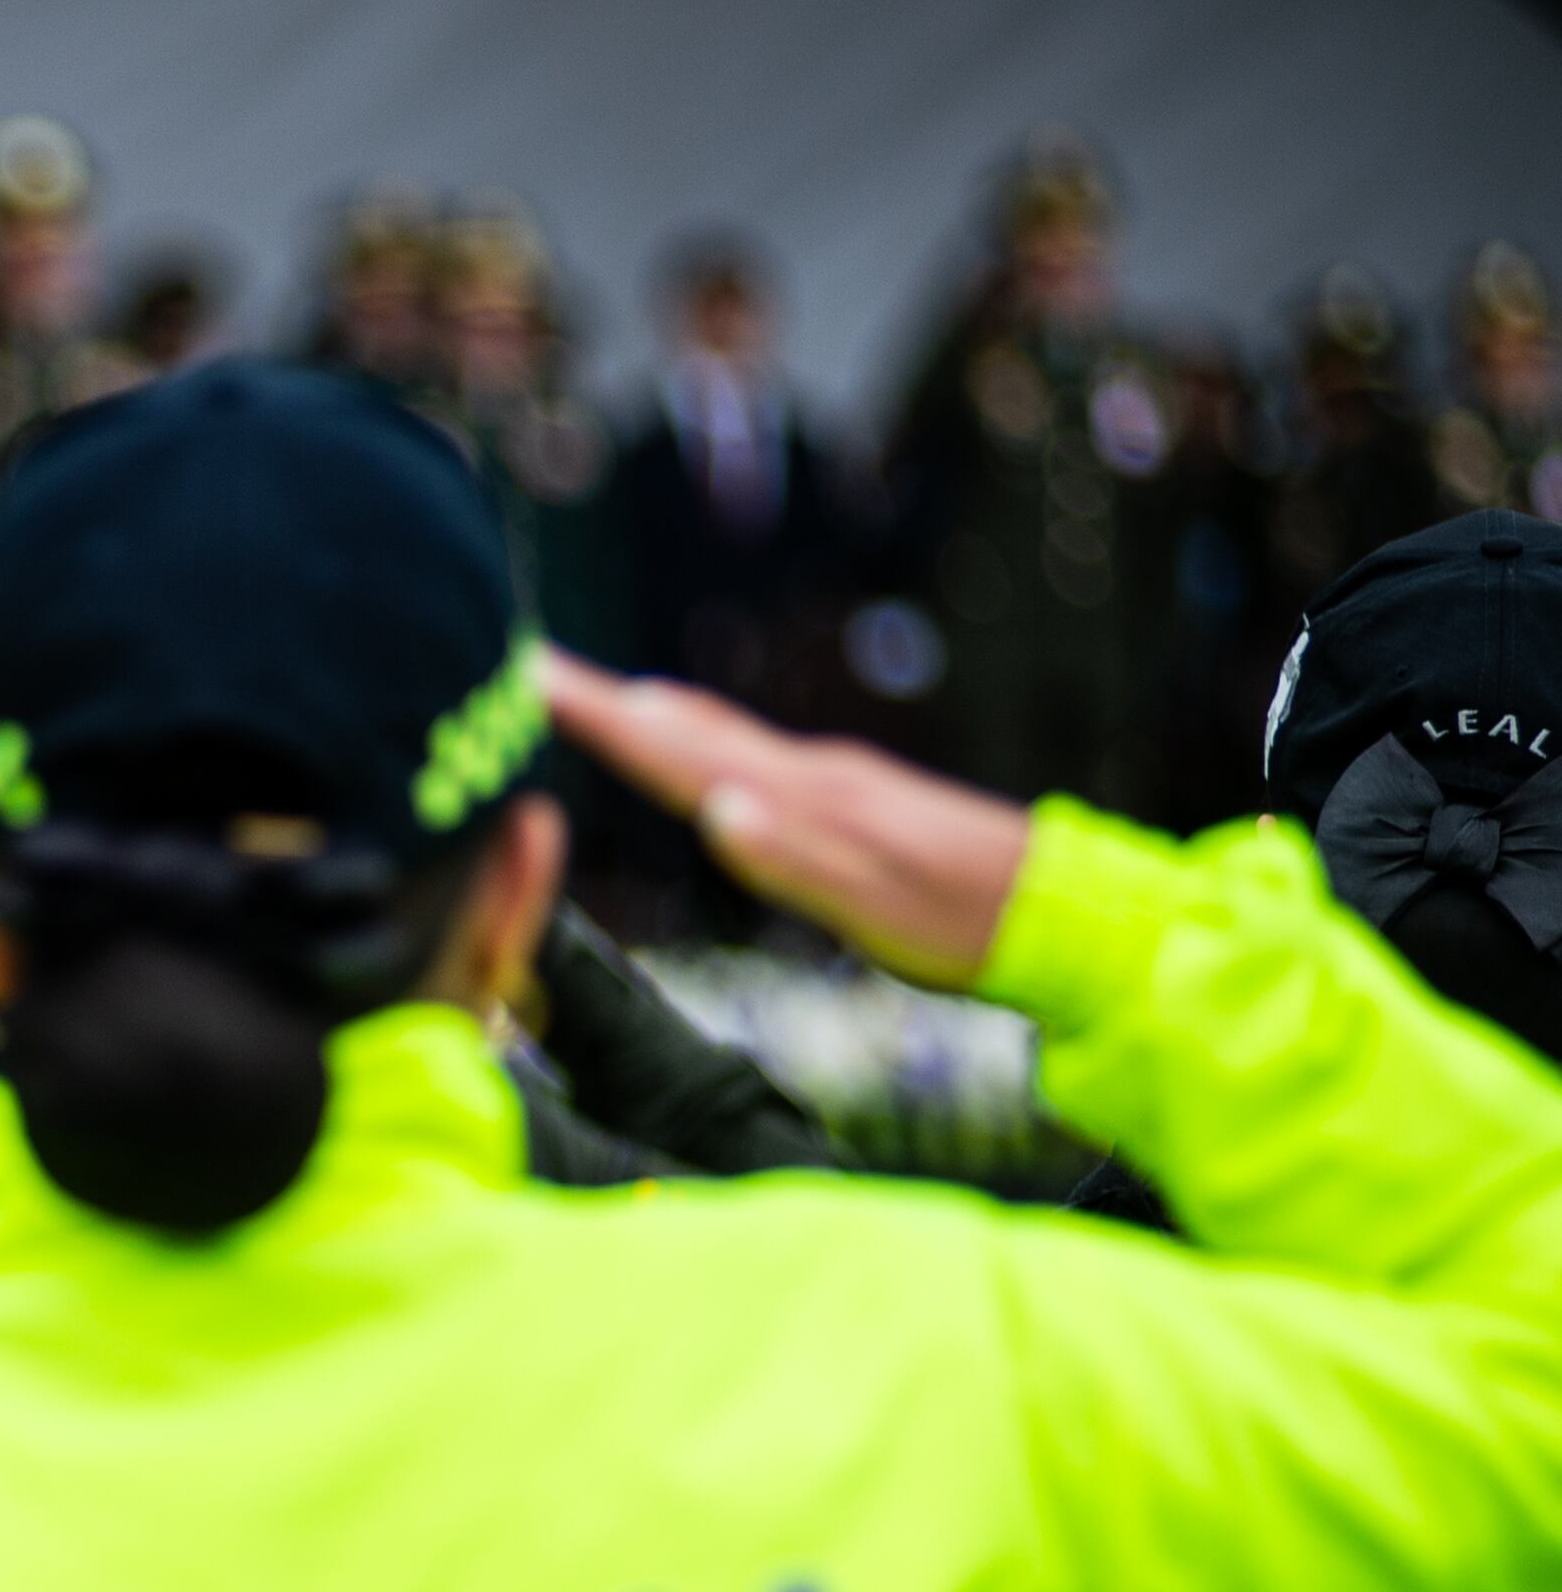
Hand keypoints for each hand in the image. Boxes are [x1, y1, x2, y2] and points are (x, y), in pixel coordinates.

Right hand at [539, 651, 1023, 986]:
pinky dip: (696, 742)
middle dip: (605, 699)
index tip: (529, 679)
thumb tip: (715, 809)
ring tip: (592, 696)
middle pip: (687, 728)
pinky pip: (746, 756)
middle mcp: (808, 774)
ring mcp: (828, 782)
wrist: (1063, 908)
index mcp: (801, 798)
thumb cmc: (964, 922)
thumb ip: (795, 860)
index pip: (678, 753)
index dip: (599, 718)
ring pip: (718, 737)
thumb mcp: (878, 907)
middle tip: (530, 669)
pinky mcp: (846, 799)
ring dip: (647, 714)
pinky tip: (695, 748)